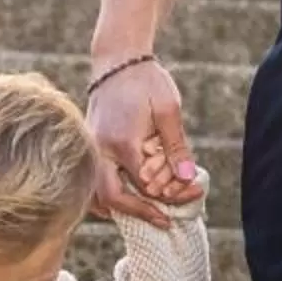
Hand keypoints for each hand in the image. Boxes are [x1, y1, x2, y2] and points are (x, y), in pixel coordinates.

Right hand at [87, 58, 202, 227]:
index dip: (171, 194)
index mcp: (122, 142)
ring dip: (119, 208)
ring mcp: (89, 150)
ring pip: (95, 195)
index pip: (145, 184)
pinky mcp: (87, 147)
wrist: (117, 60)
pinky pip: (91, 182)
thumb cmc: (146, 81)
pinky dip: (106, 196)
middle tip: (165, 221)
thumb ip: (177, 146)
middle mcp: (100, 150)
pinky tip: (127, 197)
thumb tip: (188, 177)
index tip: (194, 192)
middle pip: (113, 198)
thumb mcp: (168, 109)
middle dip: (140, 212)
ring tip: (146, 213)